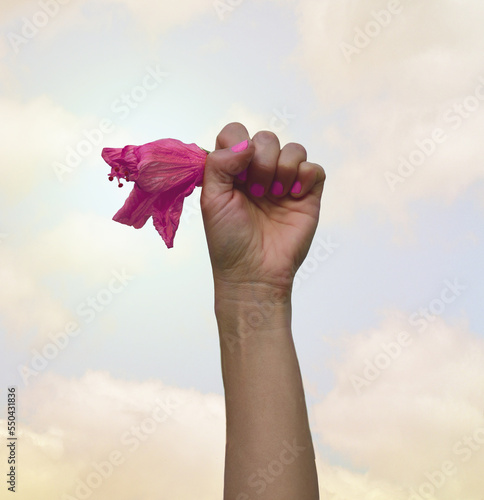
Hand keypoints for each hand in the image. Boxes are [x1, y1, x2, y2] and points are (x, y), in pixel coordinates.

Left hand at [201, 122, 325, 294]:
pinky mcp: (307, 195)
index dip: (238, 145)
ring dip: (283, 169)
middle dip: (261, 162)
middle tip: (255, 191)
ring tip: (274, 196)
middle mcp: (258, 173)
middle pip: (267, 138)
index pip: (237, 134)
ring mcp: (285, 183)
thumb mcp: (211, 200)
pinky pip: (314, 168)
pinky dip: (305, 176)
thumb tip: (247, 144)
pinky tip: (293, 197)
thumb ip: (219, 164)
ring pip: (294, 149)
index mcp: (233, 171)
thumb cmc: (228, 240)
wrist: (254, 272)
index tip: (237, 174)